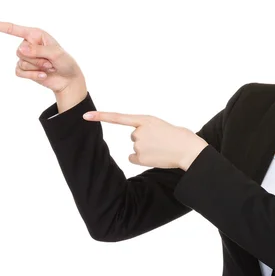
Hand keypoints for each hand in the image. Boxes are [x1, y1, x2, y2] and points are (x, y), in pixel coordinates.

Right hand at [0, 19, 83, 93]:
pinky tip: (43, 75)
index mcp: (35, 34)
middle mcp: (28, 44)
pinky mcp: (24, 69)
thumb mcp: (56, 54)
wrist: (68, 79)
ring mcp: (25, 57)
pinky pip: (19, 72)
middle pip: (20, 51)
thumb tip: (20, 49)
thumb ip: (38, 50)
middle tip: (50, 61)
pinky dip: (32, 75)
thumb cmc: (65, 62)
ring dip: (37, 67)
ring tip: (49, 67)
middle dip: (37, 59)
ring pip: (20, 62)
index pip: (13, 29)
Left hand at [82, 111, 208, 169]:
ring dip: (147, 149)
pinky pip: (135, 158)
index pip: (118, 117)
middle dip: (145, 139)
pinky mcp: (139, 157)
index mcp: (145, 119)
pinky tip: (155, 157)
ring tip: (161, 148)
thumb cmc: (178, 136)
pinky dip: (143, 159)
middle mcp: (139, 131)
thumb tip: (136, 142)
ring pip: (136, 147)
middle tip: (161, 140)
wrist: (188, 149)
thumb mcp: (161, 125)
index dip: (100, 116)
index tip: (85, 116)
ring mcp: (138, 145)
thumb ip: (147, 128)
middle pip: (134, 136)